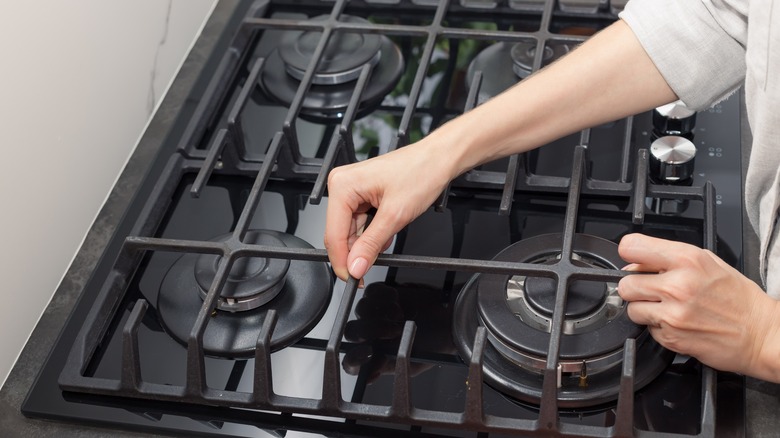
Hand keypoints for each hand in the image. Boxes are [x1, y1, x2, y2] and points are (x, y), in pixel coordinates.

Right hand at [325, 140, 453, 280]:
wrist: (439, 159)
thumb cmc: (421, 172)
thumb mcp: (395, 215)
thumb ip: (371, 244)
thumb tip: (356, 266)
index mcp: (342, 185)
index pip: (333, 234)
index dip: (342, 262)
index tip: (353, 279)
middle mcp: (342, 184)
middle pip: (339, 233)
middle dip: (356, 252)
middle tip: (370, 269)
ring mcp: (351, 189)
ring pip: (350, 230)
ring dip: (367, 242)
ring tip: (388, 236)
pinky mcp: (361, 194)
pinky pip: (360, 222)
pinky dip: (372, 233)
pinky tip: (386, 230)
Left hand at [341, 282, 454, 381]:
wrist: (450, 324)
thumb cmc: (433, 345)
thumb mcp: (412, 364)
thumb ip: (389, 367)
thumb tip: (369, 373)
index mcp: (374, 355)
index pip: (351, 362)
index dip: (354, 358)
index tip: (368, 352)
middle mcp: (371, 335)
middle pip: (352, 331)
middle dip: (370, 329)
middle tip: (394, 329)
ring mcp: (374, 313)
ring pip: (360, 309)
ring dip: (379, 311)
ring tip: (400, 314)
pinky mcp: (381, 295)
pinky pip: (371, 291)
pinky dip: (383, 295)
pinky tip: (397, 300)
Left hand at [617, 233, 779, 380]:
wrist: (762, 334)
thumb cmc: (738, 298)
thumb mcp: (708, 262)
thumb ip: (669, 258)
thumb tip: (635, 263)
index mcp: (687, 260)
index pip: (632, 246)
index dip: (629, 254)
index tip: (633, 261)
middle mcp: (677, 285)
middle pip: (625, 283)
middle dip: (635, 288)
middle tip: (653, 291)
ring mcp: (673, 313)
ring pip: (632, 309)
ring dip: (644, 309)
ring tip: (668, 308)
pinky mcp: (671, 337)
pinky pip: (647, 329)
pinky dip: (658, 328)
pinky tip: (678, 323)